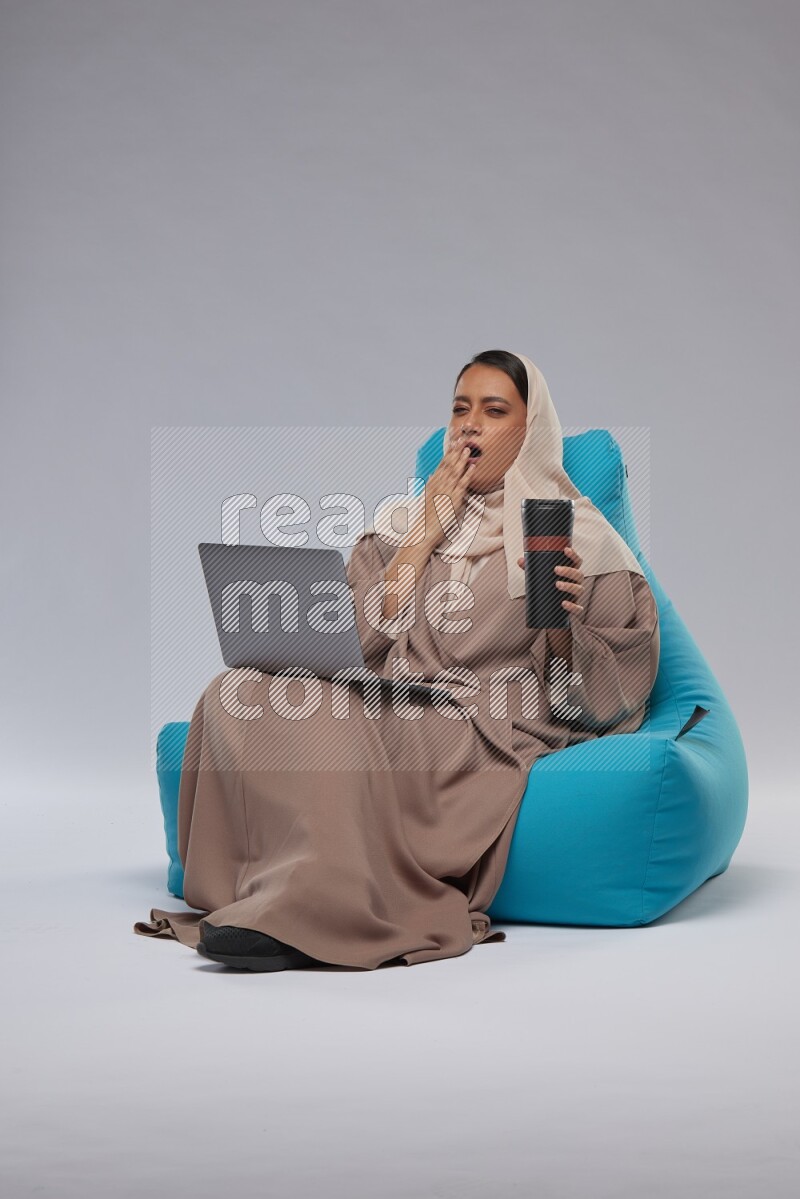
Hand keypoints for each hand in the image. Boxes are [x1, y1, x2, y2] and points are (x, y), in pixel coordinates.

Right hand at [417, 433, 476, 548]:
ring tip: (468, 448)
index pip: (441, 464)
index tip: (453, 442)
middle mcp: (438, 485)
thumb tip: (432, 474)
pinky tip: (472, 467)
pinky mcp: (453, 500)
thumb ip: (430, 484)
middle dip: (455, 451)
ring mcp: (446, 492)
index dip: (448, 452)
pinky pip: (462, 485)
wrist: (423, 531)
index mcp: (432, 483)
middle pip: (448, 464)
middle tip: (462, 438)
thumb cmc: (426, 516)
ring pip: (455, 472)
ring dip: (462, 459)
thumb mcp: (426, 497)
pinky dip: (467, 475)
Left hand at [516, 544, 584, 613]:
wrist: (551, 610)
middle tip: (556, 569)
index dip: (573, 555)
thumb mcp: (540, 578)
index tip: (566, 549)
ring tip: (557, 584)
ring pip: (579, 589)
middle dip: (568, 570)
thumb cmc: (549, 589)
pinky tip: (563, 603)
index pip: (577, 562)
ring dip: (569, 586)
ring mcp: (576, 596)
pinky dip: (572, 606)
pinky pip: (578, 608)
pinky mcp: (575, 608)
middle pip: (578, 574)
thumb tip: (521, 560)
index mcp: (571, 573)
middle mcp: (576, 583)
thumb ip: (531, 569)